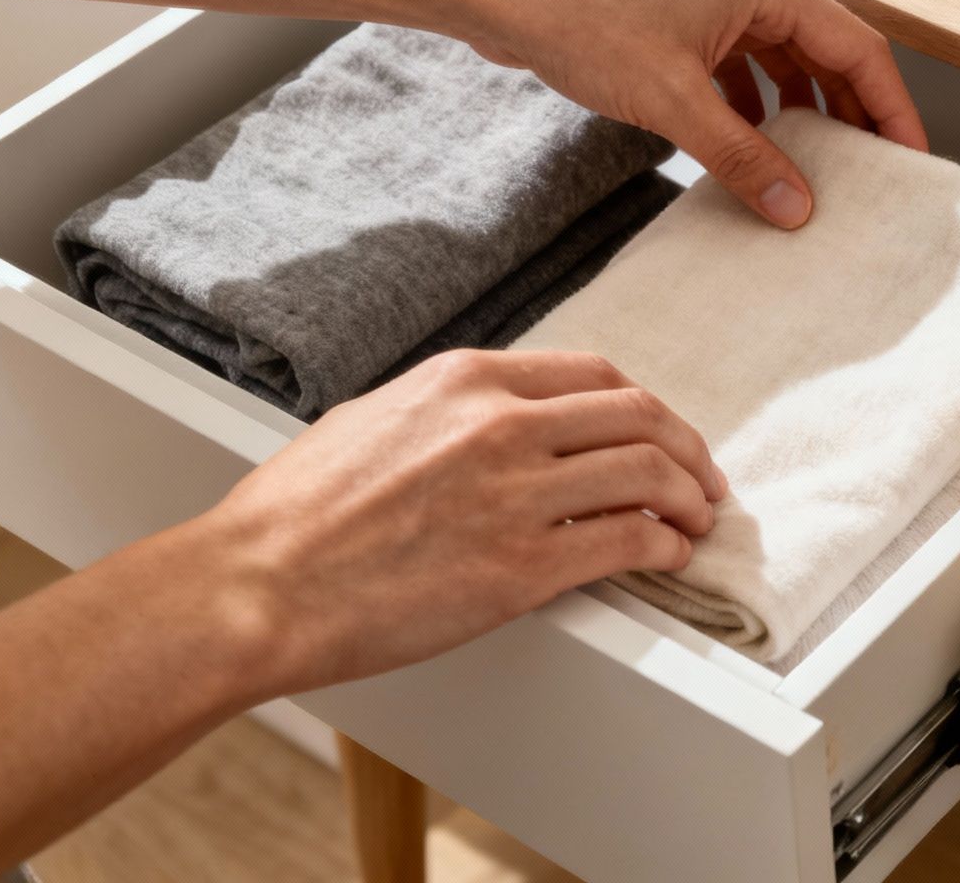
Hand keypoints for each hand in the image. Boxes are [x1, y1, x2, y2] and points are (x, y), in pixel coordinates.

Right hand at [168, 348, 726, 698]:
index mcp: (467, 379)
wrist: (257, 586)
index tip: (659, 431)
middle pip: (638, 416)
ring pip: (647, 473)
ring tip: (697, 521)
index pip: (594, 374)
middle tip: (701, 477)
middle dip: (685, 447)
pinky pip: (627, 542)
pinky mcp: (523, 566)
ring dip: (688, 498)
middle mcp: (502, 424)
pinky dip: (664, 547)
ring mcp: (518, 493)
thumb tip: (493, 420)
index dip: (644, 406)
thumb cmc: (294, 515)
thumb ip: (447, 412)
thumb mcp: (373, 419)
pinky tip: (668, 557)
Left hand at [461, 0, 927, 228]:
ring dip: (804, 113)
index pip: (859, 49)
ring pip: (786, 61)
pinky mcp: (685, 19)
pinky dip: (758, 106)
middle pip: (830, 54)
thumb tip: (795, 206)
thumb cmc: (581, 17)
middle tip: (870, 176)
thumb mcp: (674, 101)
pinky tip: (752, 146)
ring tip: (817, 171)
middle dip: (852, 115)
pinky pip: (744, 65)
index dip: (891, 109)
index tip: (909, 160)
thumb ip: (741, 155)